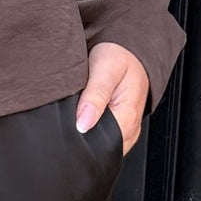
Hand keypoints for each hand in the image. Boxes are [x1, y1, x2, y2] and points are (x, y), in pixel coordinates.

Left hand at [75, 42, 149, 156]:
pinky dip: (90, 133)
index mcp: (128, 119)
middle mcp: (130, 131)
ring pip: (99, 147)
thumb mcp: (106, 68)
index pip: (101, 146)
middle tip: (73, 115)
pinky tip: (85, 119)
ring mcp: (125, 133)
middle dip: (82, 139)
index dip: (81, 138)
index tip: (70, 123)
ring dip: (86, 136)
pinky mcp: (119, 131)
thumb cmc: (120, 55)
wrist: (130, 51)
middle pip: (100, 149)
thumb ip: (95, 95)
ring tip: (80, 115)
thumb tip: (83, 125)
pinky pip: (101, 140)